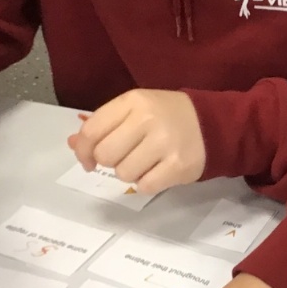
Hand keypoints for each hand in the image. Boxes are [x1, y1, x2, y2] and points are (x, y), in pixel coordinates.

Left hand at [68, 89, 204, 193]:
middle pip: (105, 155)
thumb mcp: (135, 109)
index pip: (91, 130)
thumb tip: (74, 144)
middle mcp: (148, 119)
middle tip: (125, 157)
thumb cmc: (167, 115)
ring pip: (123, 173)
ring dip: (130, 172)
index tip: (88, 159)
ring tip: (146, 161)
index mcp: (134, 101)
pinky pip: (145, 186)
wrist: (213, 123)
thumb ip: (104, 124)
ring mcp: (165, 143)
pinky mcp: (178, 166)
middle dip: (110, 161)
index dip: (83, 150)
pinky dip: (147, 183)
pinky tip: (158, 171)